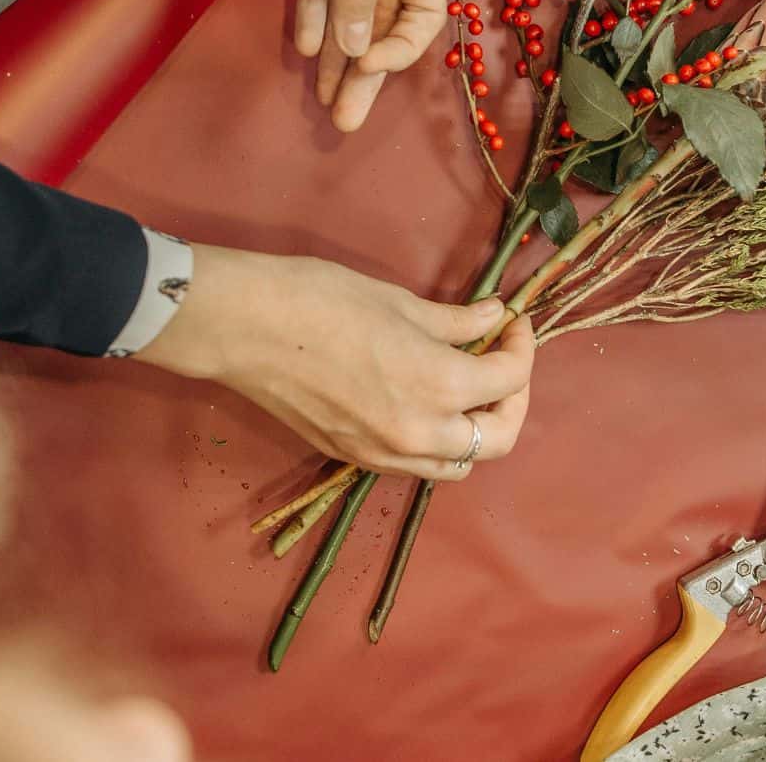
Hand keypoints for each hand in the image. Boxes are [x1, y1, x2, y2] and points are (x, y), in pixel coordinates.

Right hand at [136, 245, 533, 480]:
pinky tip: (423, 406)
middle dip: (513, 401)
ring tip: (466, 390)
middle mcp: (420, 432)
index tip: (512, 324)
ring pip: (457, 464)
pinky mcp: (353, 459)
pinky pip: (415, 466)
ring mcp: (385, 454)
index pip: (510, 379)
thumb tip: (496, 318)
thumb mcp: (400, 302)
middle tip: (502, 363)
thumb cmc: (321, 300)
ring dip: (475, 431)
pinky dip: (434, 444)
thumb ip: (457, 320)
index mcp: (440, 385)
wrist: (244, 328)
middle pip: (498, 439)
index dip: (521, 347)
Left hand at [269, 0, 446, 131]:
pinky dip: (315, 14)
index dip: (398, 47)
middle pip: (384, 21)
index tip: (366, 65)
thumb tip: (358, 47)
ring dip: (339, 56)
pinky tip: (307, 49)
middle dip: (365, 72)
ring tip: (325, 103)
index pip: (423, 11)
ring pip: (352, 8)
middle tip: (345, 121)